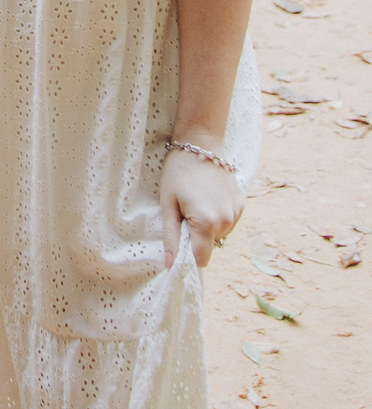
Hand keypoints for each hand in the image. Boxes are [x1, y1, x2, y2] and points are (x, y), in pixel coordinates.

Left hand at [159, 144, 242, 268]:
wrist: (201, 143)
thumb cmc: (178, 171)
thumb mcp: (168, 203)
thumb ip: (170, 236)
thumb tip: (168, 265)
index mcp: (207, 223)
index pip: (202, 259)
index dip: (190, 254)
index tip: (181, 238)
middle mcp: (226, 221)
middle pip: (211, 246)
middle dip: (198, 237)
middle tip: (186, 212)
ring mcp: (236, 213)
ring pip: (220, 235)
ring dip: (209, 226)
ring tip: (197, 201)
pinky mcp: (241, 204)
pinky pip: (228, 222)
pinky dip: (218, 216)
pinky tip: (209, 197)